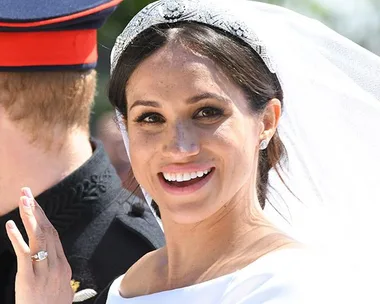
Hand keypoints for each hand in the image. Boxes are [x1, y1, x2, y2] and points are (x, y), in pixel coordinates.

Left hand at [6, 187, 73, 303]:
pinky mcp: (29, 279)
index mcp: (63, 266)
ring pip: (39, 237)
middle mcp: (56, 265)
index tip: (35, 205)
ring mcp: (44, 271)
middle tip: (27, 192)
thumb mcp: (63, 292)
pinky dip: (17, 238)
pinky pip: (24, 254)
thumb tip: (61, 270)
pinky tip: (10, 226)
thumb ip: (61, 278)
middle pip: (47, 231)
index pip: (54, 236)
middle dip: (36, 210)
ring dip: (30, 216)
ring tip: (23, 199)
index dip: (43, 218)